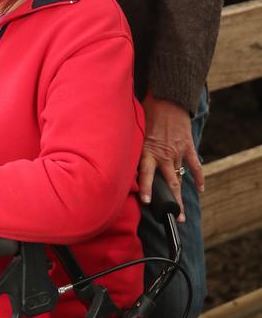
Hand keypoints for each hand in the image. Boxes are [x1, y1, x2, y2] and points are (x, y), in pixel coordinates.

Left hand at [138, 94, 203, 221]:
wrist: (167, 98)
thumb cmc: (146, 112)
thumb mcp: (135, 129)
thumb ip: (131, 145)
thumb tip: (117, 158)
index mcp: (148, 150)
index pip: (145, 173)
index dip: (146, 188)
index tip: (146, 202)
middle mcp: (164, 154)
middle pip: (168, 183)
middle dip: (169, 201)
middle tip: (171, 218)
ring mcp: (178, 152)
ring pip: (179, 177)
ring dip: (179, 195)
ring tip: (180, 215)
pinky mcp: (188, 147)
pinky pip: (195, 166)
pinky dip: (199, 177)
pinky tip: (200, 189)